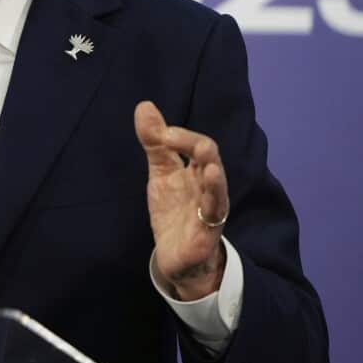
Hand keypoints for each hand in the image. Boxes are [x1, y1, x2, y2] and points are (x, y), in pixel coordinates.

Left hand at [134, 100, 229, 300]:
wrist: (176, 258)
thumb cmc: (174, 212)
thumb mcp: (161, 174)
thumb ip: (155, 143)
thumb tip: (144, 105)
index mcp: (198, 172)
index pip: (198, 146)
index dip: (182, 137)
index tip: (160, 133)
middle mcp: (208, 188)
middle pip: (211, 162)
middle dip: (198, 148)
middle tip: (174, 137)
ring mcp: (210, 213)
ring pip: (218, 193)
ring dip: (214, 180)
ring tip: (210, 166)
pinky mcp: (206, 237)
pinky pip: (212, 222)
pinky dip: (211, 211)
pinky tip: (208, 202)